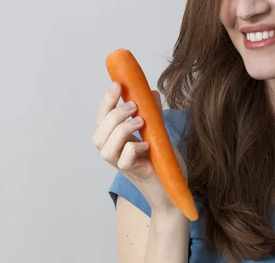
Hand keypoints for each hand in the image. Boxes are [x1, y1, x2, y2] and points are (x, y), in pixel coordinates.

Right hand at [92, 82, 187, 212]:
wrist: (175, 188)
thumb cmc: (164, 162)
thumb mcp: (158, 132)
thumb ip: (153, 114)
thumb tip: (151, 92)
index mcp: (117, 140)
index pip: (102, 119)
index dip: (107, 102)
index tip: (117, 85)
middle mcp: (115, 153)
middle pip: (99, 133)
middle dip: (114, 115)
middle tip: (134, 106)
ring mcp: (122, 165)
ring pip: (105, 148)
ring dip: (121, 130)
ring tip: (140, 121)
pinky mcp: (134, 174)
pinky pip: (123, 161)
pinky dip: (133, 148)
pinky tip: (147, 144)